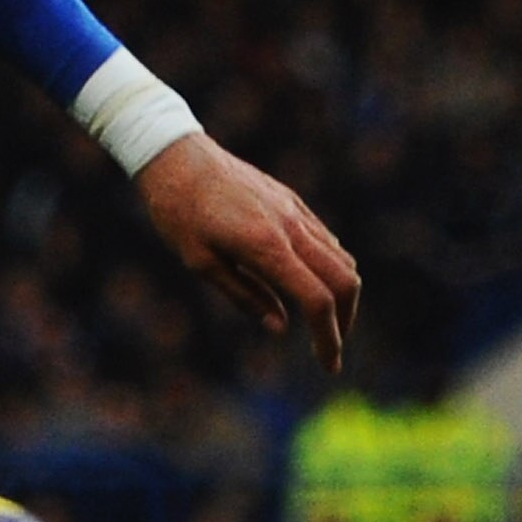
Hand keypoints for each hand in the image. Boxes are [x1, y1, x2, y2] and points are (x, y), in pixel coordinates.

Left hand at [134, 132, 358, 373]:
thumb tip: (280, 327)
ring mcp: (294, 211)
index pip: (317, 300)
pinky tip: (309, 280)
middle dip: (345, 319)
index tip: (328, 365)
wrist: (176, 156)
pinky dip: (330, 266)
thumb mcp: (199, 263)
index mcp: (267, 247)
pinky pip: (325, 238)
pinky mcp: (291, 200)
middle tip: (328, 346)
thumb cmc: (177, 212)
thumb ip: (244, 295)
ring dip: (340, 292)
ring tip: (319, 318)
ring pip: (341, 257)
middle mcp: (290, 227)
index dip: (329, 338)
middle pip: (345, 280)